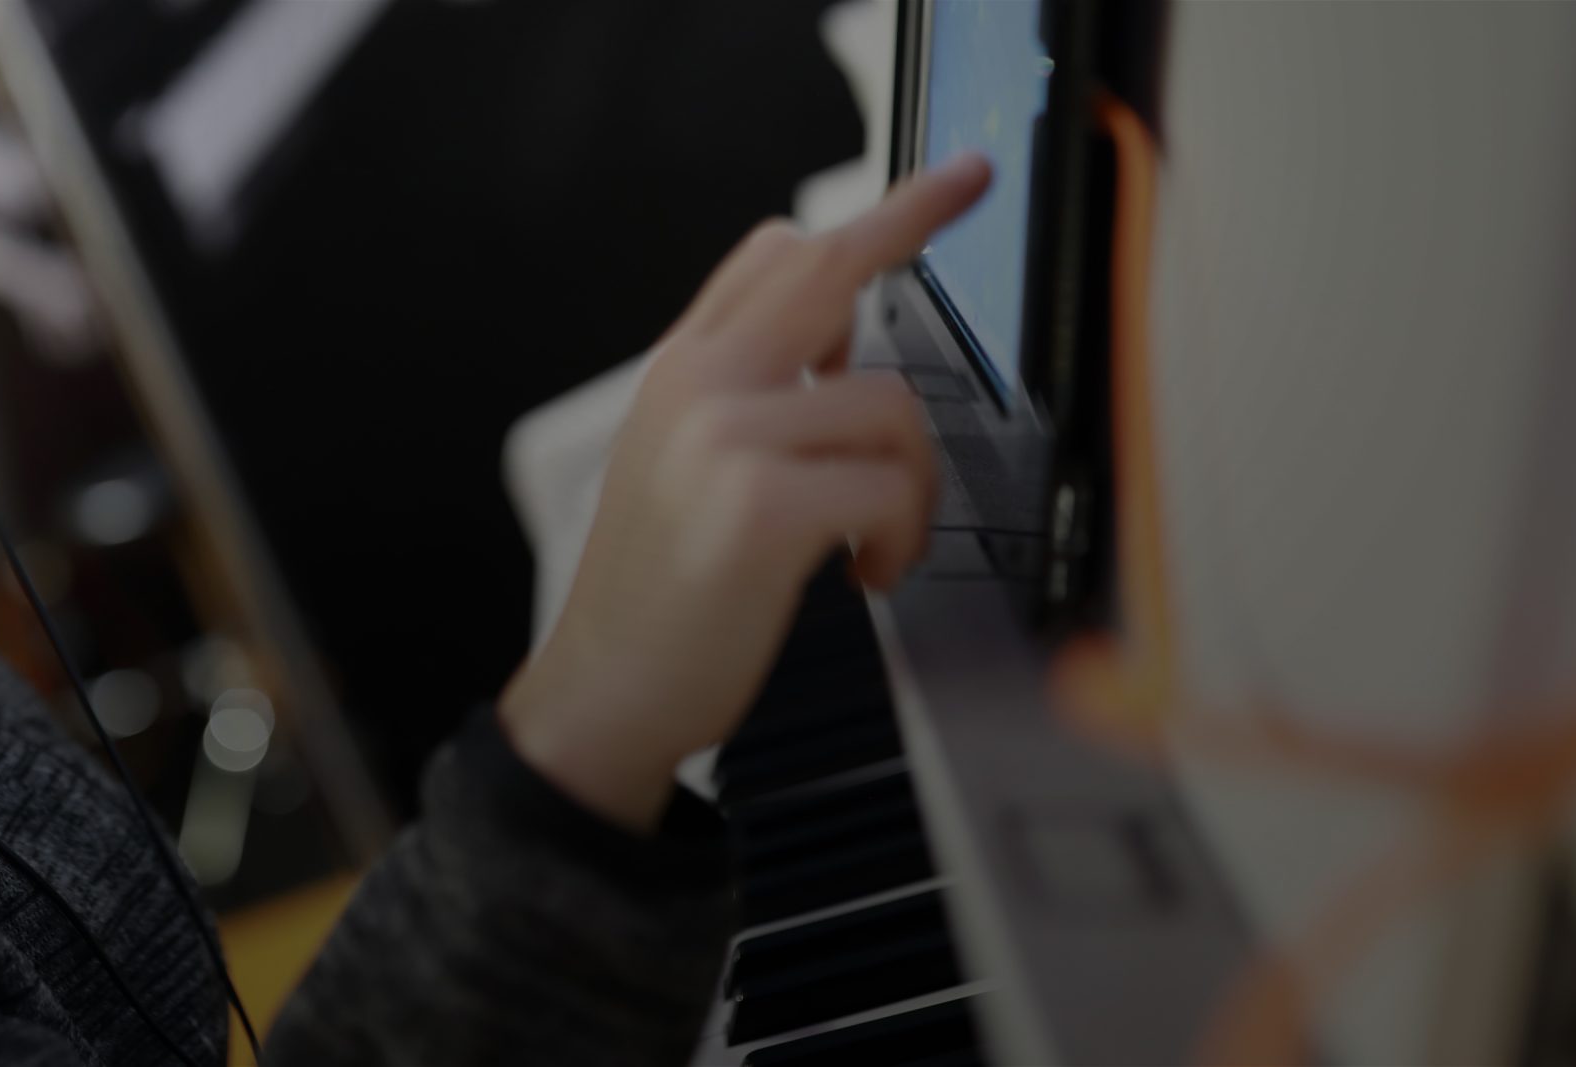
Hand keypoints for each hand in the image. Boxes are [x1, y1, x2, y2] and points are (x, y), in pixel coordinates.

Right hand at [500, 154, 992, 833]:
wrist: (604, 690)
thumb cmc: (659, 595)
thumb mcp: (680, 464)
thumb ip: (745, 392)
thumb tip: (840, 345)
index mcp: (683, 374)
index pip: (775, 256)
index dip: (871, 216)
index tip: (940, 183)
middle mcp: (698, 388)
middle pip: (824, 271)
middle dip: (915, 219)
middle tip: (972, 185)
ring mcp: (723, 441)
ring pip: (888, 408)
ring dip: (912, 486)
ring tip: (875, 542)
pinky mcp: (758, 508)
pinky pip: (886, 488)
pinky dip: (897, 538)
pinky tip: (862, 573)